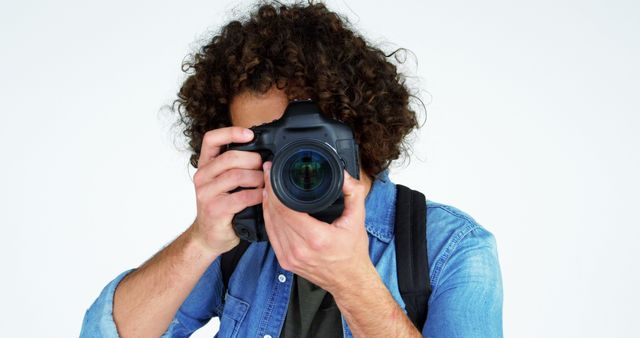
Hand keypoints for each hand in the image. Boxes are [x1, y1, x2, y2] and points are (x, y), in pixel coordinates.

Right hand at [190, 126, 264, 254]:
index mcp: (205, 166)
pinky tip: (263, 197)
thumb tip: (263, 153)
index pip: (211, 139)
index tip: (250, 135)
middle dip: (254, 161)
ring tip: (265, 184)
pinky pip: (242, 196)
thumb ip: (236, 167)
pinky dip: (257, 195)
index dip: (231, 132)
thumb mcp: (224, 183)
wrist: (209, 236)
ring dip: (258, 179)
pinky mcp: (215, 209)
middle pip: (231, 157)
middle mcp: (202, 177)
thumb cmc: (221, 208)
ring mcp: (206, 193)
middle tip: (264, 169)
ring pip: (237, 175)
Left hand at [261, 161, 374, 294]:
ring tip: (268, 187)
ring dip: (266, 204)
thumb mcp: (358, 220)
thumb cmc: (353, 253)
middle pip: (274, 214)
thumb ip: (353, 193)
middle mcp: (299, 250)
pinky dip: (269, 220)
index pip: (285, 209)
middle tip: (268, 175)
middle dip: (269, 192)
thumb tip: (343, 174)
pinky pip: (271, 236)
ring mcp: (290, 258)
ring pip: (269, 225)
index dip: (275, 189)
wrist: (350, 280)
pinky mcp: (285, 262)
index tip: (273, 173)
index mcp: (316, 238)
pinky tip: (269, 208)